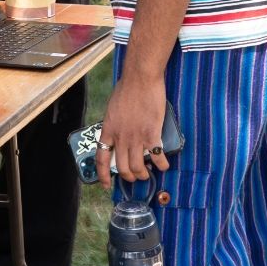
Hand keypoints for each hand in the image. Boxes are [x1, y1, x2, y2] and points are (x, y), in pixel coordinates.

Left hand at [96, 74, 170, 189]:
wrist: (140, 80)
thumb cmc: (126, 90)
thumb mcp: (112, 109)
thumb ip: (114, 125)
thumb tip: (118, 135)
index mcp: (108, 130)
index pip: (102, 158)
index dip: (103, 175)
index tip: (106, 185)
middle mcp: (120, 137)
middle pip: (123, 168)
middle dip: (129, 177)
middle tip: (136, 177)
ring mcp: (136, 137)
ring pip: (139, 167)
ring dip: (144, 174)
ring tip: (149, 173)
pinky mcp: (152, 135)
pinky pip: (157, 157)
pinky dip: (162, 164)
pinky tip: (164, 164)